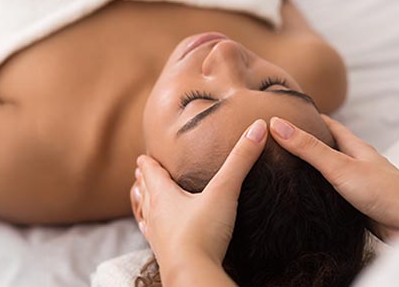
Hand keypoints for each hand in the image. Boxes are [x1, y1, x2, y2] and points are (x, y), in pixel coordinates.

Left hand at [130, 119, 267, 284]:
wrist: (192, 273)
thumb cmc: (203, 232)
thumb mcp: (224, 191)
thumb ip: (241, 160)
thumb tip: (259, 127)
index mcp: (164, 195)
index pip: (152, 173)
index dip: (148, 163)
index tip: (143, 156)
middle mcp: (156, 215)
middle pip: (146, 193)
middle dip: (144, 182)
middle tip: (139, 173)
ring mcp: (158, 236)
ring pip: (147, 215)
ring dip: (144, 205)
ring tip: (141, 199)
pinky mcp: (166, 254)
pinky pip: (155, 237)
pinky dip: (153, 229)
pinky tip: (152, 232)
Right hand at [269, 115, 398, 240]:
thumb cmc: (383, 192)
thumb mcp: (339, 167)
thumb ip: (309, 148)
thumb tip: (276, 124)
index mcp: (355, 148)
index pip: (330, 125)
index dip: (310, 117)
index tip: (289, 112)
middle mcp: (358, 163)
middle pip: (330, 149)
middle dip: (308, 145)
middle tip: (282, 143)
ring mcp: (360, 185)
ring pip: (332, 174)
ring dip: (314, 171)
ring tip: (288, 171)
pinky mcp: (360, 207)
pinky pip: (336, 195)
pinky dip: (322, 194)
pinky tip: (309, 200)